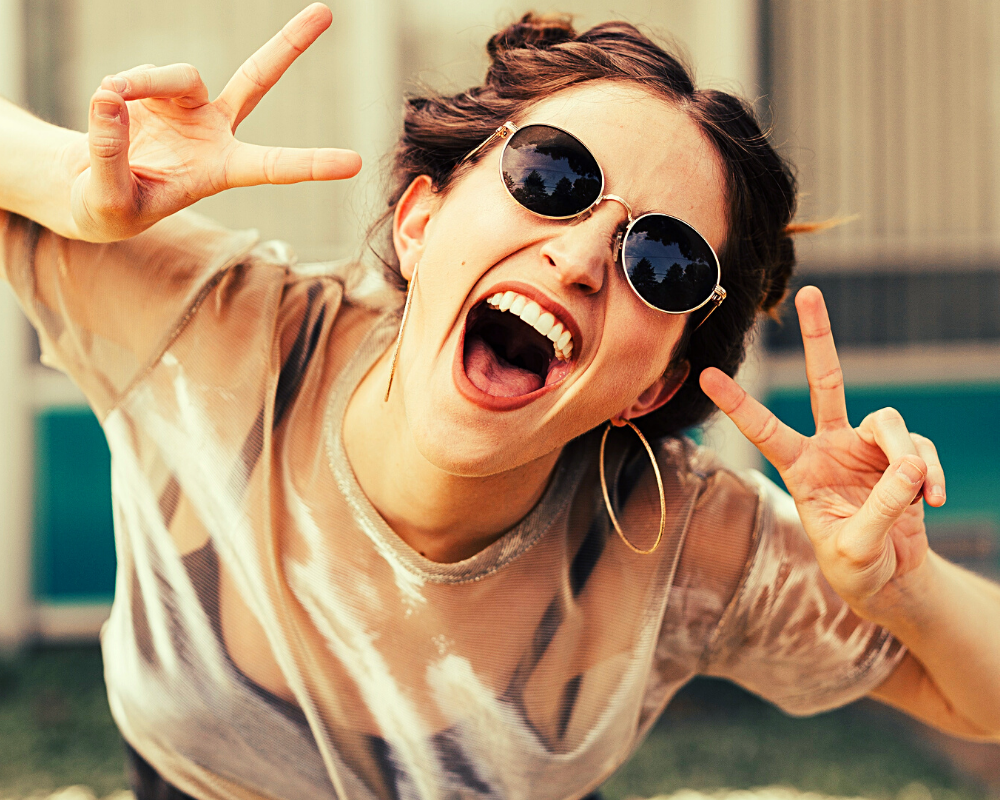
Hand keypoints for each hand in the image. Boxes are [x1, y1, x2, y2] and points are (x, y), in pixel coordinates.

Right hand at [68, 3, 359, 241]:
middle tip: (326, 11)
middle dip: (289, 43)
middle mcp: (216, 131)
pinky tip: (108, 105)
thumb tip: (109, 98)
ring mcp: (188, 105)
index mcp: (223, 170)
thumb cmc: (111, 208)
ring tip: (112, 100)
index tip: (354, 163)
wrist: (91, 189)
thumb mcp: (109, 201)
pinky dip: (121, 86)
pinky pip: (140, 75)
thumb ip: (110, 156)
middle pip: (257, 79)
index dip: (312, 164)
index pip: (274, 166)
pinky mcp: (157, 88)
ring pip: (178, 75)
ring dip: (142, 83)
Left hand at [699, 286, 946, 618]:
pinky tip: (932, 500)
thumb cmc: (856, 567)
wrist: (890, 579)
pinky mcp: (901, 456)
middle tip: (810, 292)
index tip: (706, 375)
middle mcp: (829, 447)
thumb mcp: (855, 548)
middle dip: (818, 338)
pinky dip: (930, 473)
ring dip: (907, 456)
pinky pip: (920, 450)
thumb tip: (911, 466)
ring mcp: (866, 448)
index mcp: (799, 468)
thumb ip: (880, 508)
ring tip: (918, 493)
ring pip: (889, 422)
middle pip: (825, 382)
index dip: (738, 403)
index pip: (764, 429)